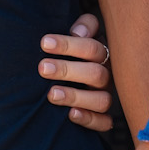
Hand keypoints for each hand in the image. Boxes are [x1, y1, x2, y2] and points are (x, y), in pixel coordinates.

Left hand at [40, 12, 114, 130]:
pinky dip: (89, 119)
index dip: (69, 45)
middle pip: (96, 74)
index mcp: (101, 54)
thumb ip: (84, 27)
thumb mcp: (78, 33)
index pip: (92, 48)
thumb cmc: (72, 50)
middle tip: (42, 68)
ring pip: (101, 100)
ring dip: (75, 96)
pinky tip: (71, 114)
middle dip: (67, 70)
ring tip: (51, 94)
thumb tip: (78, 32)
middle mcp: (106, 75)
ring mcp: (105, 96)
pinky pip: (104, 122)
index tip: (44, 43)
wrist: (73, 76)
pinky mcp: (103, 117)